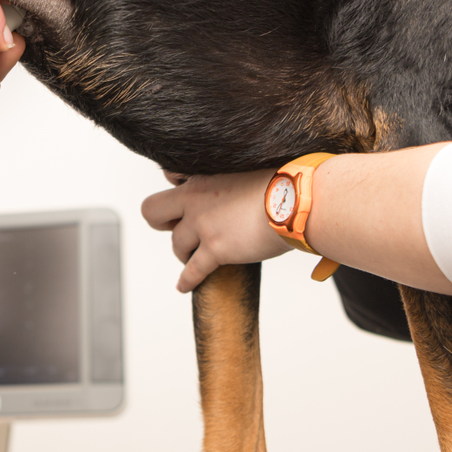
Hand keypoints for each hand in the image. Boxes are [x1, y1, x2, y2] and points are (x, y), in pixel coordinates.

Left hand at [141, 169, 290, 291]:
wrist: (300, 199)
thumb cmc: (285, 181)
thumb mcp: (252, 165)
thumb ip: (235, 176)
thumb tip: (244, 185)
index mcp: (204, 175)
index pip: (169, 176)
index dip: (176, 189)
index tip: (184, 200)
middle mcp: (196, 198)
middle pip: (152, 211)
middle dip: (160, 222)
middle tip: (174, 228)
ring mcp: (203, 224)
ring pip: (176, 244)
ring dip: (183, 252)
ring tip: (193, 257)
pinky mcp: (215, 249)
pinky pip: (192, 270)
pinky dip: (187, 281)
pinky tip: (184, 287)